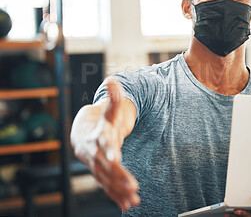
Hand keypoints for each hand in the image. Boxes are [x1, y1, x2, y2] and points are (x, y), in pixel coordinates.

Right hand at [73, 80, 139, 210]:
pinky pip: (107, 187)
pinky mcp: (100, 173)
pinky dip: (116, 196)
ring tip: (134, 200)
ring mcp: (96, 165)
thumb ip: (114, 97)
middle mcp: (95, 153)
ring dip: (119, 191)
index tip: (116, 159)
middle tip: (133, 186)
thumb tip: (114, 80)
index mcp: (98, 136)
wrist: (82, 132)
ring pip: (106, 180)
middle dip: (118, 177)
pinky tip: (128, 205)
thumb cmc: (100, 120)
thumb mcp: (109, 109)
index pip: (103, 144)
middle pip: (106, 166)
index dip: (109, 151)